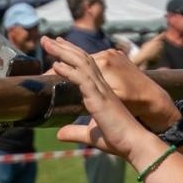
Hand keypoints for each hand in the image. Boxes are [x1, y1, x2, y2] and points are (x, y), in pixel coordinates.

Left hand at [42, 37, 163, 158]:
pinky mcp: (99, 99)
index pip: (85, 67)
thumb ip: (75, 132)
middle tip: (47, 39)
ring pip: (82, 64)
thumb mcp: (91, 136)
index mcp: (101, 92)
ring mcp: (102, 91)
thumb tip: (59, 134)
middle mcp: (102, 87)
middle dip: (64, 48)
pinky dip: (69, 71)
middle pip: (82, 60)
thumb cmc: (118, 139)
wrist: (135, 144)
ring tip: (47, 43)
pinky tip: (56, 65)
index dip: (71, 55)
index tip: (58, 47)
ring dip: (63, 53)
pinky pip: (83, 80)